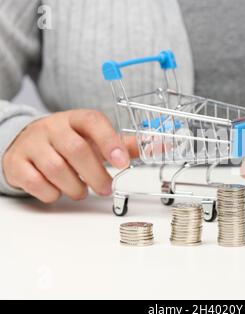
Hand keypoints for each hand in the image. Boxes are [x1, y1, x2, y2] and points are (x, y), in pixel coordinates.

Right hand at [3, 110, 137, 202]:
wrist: (28, 143)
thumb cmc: (70, 142)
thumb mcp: (96, 140)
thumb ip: (125, 145)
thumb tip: (159, 146)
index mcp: (76, 119)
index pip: (93, 122)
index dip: (110, 142)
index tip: (123, 163)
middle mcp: (53, 127)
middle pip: (76, 150)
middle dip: (96, 175)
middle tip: (105, 188)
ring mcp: (32, 143)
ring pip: (56, 168)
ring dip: (75, 186)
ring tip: (81, 190)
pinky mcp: (16, 162)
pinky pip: (35, 181)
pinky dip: (51, 192)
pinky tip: (58, 190)